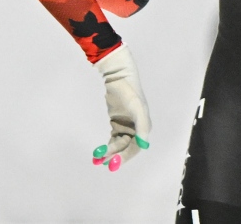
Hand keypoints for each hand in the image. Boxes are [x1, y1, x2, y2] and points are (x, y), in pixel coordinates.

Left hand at [91, 44, 150, 171]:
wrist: (119, 77)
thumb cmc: (130, 91)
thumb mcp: (137, 108)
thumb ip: (142, 127)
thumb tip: (144, 146)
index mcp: (144, 128)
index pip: (135, 148)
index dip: (124, 157)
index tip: (112, 163)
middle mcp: (137, 129)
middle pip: (126, 148)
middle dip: (114, 156)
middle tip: (102, 163)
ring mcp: (127, 126)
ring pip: (118, 145)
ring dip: (109, 152)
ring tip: (96, 159)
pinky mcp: (117, 123)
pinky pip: (113, 139)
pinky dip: (107, 146)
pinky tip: (99, 152)